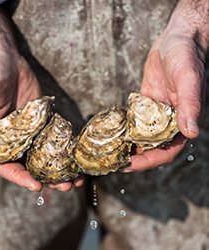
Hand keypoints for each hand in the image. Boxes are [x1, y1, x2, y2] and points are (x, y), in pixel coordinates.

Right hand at [0, 7, 83, 190]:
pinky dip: (66, 148)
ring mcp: (31, 131)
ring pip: (46, 155)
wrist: (5, 58)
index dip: (21, 178)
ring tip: (77, 177)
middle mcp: (14, 140)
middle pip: (31, 165)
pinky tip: (77, 155)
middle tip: (66, 185)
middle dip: (48, 178)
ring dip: (61, 168)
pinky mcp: (44, 121)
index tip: (37, 186)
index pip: (7, 167)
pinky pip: (55, 137)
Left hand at [121, 0, 208, 172]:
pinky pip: (136, 121)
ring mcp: (156, 113)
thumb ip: (190, 105)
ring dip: (129, 146)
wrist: (176, 39)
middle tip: (115, 162)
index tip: (131, 165)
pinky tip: (114, 133)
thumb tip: (192, 131)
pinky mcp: (146, 104)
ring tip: (111, 152)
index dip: (151, 161)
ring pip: (143, 137)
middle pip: (153, 148)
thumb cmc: (187, 55)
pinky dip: (126, 129)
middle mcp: (170, 120)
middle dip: (135, 158)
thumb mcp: (188, 79)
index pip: (169, 150)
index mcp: (183, 120)